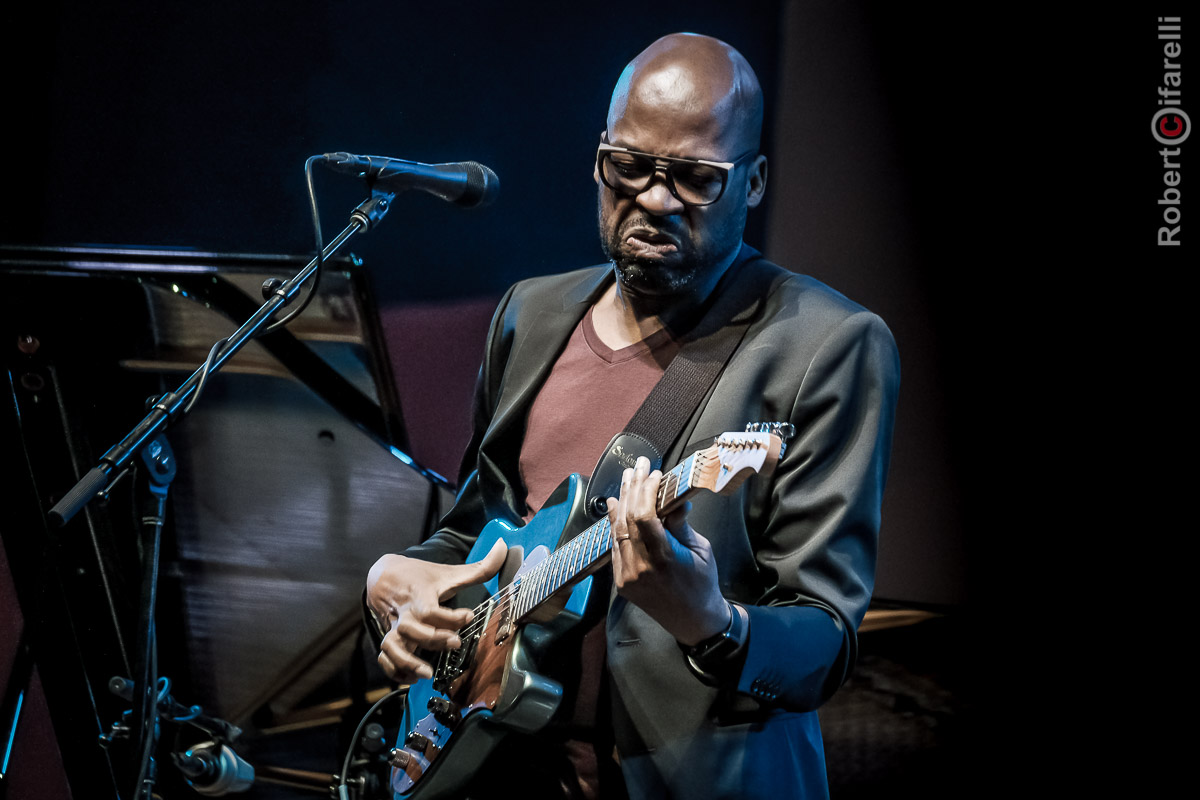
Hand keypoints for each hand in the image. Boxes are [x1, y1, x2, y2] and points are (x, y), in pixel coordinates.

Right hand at [366, 540, 506, 683]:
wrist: (385, 575)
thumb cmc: (421, 576)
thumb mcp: (449, 571)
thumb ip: (480, 567)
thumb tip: (504, 548)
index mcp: (420, 595)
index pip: (430, 609)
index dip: (450, 616)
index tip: (468, 616)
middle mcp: (405, 612)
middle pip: (411, 628)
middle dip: (433, 638)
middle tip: (455, 643)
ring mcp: (394, 627)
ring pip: (392, 646)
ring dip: (407, 661)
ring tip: (427, 673)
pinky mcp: (388, 637)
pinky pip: (385, 658)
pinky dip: (394, 670)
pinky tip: (413, 677)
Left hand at [608, 456, 730, 645]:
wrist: (694, 621)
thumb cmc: (703, 584)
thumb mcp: (701, 550)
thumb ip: (681, 525)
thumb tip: (674, 499)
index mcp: (664, 560)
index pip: (645, 516)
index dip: (646, 491)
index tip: (654, 474)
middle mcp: (640, 568)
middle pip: (628, 520)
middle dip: (632, 489)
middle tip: (636, 467)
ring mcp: (627, 577)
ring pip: (617, 532)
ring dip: (620, 503)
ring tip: (625, 480)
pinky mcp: (621, 582)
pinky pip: (615, 546)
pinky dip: (616, 525)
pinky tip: (616, 507)